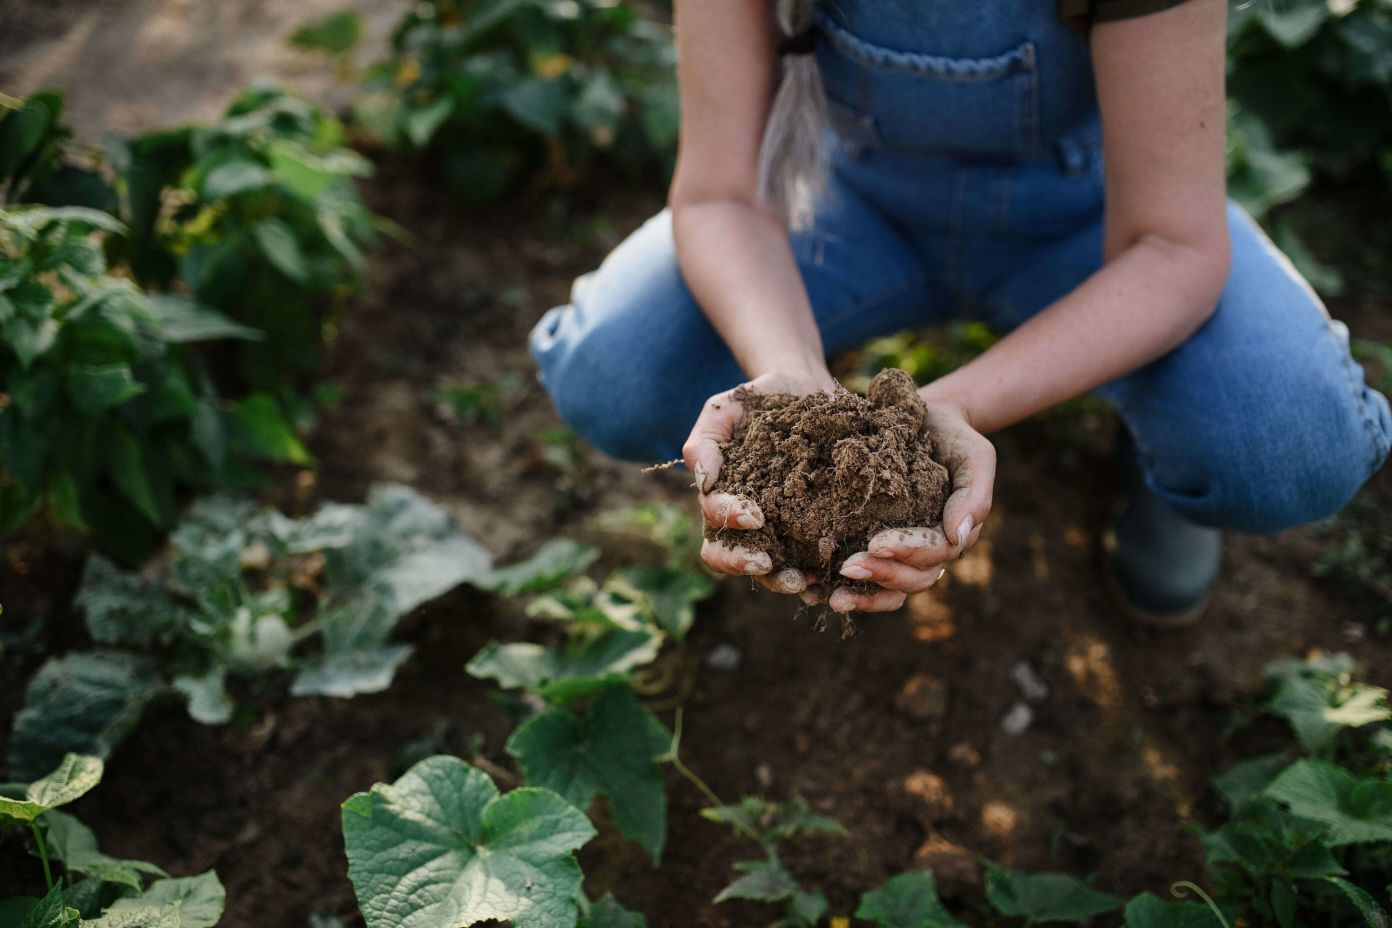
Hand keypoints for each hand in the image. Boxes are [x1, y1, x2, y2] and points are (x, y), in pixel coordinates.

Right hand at [683, 369, 835, 594]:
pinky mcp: (813, 528)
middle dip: (746, 564)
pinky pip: (811, 560)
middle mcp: (747, 522)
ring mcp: (780, 528)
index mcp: (721, 498)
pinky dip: (820, 575)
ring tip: (805, 580)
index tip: (754, 516)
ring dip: (782, 579)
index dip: (729, 523)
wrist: (806, 389)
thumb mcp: (724, 410)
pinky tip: (832, 577)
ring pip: (770, 569)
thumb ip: (704, 443)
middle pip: (731, 558)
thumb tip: (704, 483)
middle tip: (768, 564)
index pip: (714, 522)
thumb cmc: (758, 400)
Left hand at [818, 397, 994, 612]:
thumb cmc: (952, 438)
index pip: (934, 554)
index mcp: (952, 534)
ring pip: (889, 590)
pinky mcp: (872, 547)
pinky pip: (863, 580)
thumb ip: (974, 494)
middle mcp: (927, 552)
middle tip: (847, 567)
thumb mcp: (974, 456)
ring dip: (862, 596)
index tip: (876, 543)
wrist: (925, 421)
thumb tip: (958, 536)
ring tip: (831, 597)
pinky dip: (842, 589)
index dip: (906, 552)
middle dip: (880, 576)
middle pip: (911, 579)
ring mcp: (901, 555)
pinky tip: (812, 592)